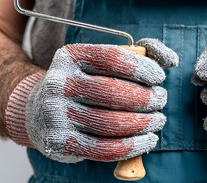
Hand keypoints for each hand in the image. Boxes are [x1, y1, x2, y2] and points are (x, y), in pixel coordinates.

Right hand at [5, 39, 177, 162]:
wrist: (36, 110)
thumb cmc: (80, 84)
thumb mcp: (96, 64)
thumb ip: (132, 57)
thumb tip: (170, 59)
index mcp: (70, 57)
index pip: (112, 58)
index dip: (142, 68)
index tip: (159, 77)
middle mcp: (59, 83)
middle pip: (113, 92)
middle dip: (146, 98)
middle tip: (160, 99)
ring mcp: (56, 115)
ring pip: (112, 123)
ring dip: (144, 123)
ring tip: (158, 119)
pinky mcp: (61, 142)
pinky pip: (104, 149)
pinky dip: (133, 146)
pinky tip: (148, 139)